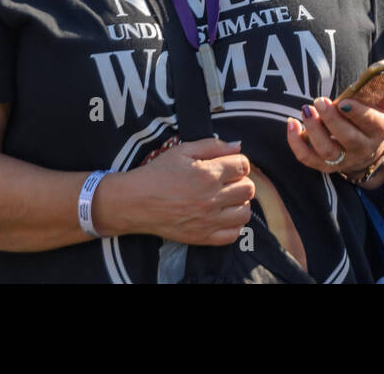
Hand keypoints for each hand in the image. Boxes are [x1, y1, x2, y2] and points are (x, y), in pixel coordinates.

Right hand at [127, 137, 253, 245]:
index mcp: (208, 174)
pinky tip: (223, 216)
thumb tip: (237, 146)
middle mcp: (211, 198)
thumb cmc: (157, 173)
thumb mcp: (182, 150)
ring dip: (240, 203)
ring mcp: (208, 220)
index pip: (243, 166)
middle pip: (248, 189)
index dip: (238, 163)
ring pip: (245, 212)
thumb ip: (212, 146)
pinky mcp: (202, 237)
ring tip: (227, 198)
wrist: (135, 202)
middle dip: (241, 181)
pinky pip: (233, 235)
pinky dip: (233, 225)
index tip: (229, 165)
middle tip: (227, 181)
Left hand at [286, 84, 383, 179]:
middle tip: (319, 101)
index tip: (344, 101)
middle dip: (332, 120)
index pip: (371, 123)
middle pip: (347, 138)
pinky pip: (307, 158)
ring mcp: (343, 159)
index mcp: (378, 130)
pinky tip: (292, 123)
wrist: (368, 149)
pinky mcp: (324, 165)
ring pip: (327, 151)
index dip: (358, 113)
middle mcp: (362, 148)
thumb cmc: (373, 120)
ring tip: (306, 110)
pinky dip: (296, 143)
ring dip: (313, 130)